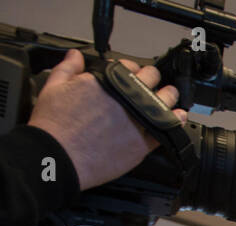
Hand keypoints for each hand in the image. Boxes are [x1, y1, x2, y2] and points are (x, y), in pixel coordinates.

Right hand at [29, 49, 186, 190]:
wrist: (59, 156)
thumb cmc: (54, 126)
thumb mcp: (53, 87)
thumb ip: (68, 68)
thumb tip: (76, 56)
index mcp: (106, 81)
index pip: (128, 65)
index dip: (132, 69)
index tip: (132, 73)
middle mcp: (125, 98)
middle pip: (151, 78)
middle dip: (152, 78)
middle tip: (153, 84)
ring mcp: (137, 120)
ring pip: (165, 101)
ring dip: (169, 96)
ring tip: (169, 97)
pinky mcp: (143, 143)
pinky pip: (168, 129)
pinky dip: (176, 121)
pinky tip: (178, 118)